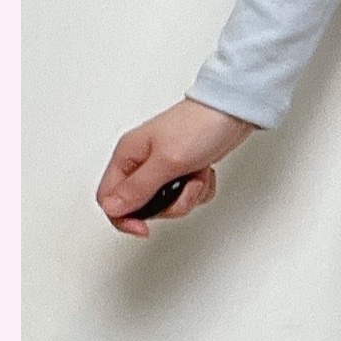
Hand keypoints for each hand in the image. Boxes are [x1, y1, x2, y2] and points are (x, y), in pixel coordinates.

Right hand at [97, 99, 255, 235]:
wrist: (231, 113)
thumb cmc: (198, 126)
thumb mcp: (165, 162)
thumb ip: (138, 188)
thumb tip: (113, 209)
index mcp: (128, 156)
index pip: (109, 199)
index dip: (124, 218)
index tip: (144, 228)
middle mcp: (141, 163)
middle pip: (141, 206)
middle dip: (167, 205)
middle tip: (180, 188)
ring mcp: (162, 167)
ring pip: (167, 204)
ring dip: (187, 195)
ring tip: (195, 174)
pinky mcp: (182, 171)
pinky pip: (186, 196)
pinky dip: (199, 189)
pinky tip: (204, 172)